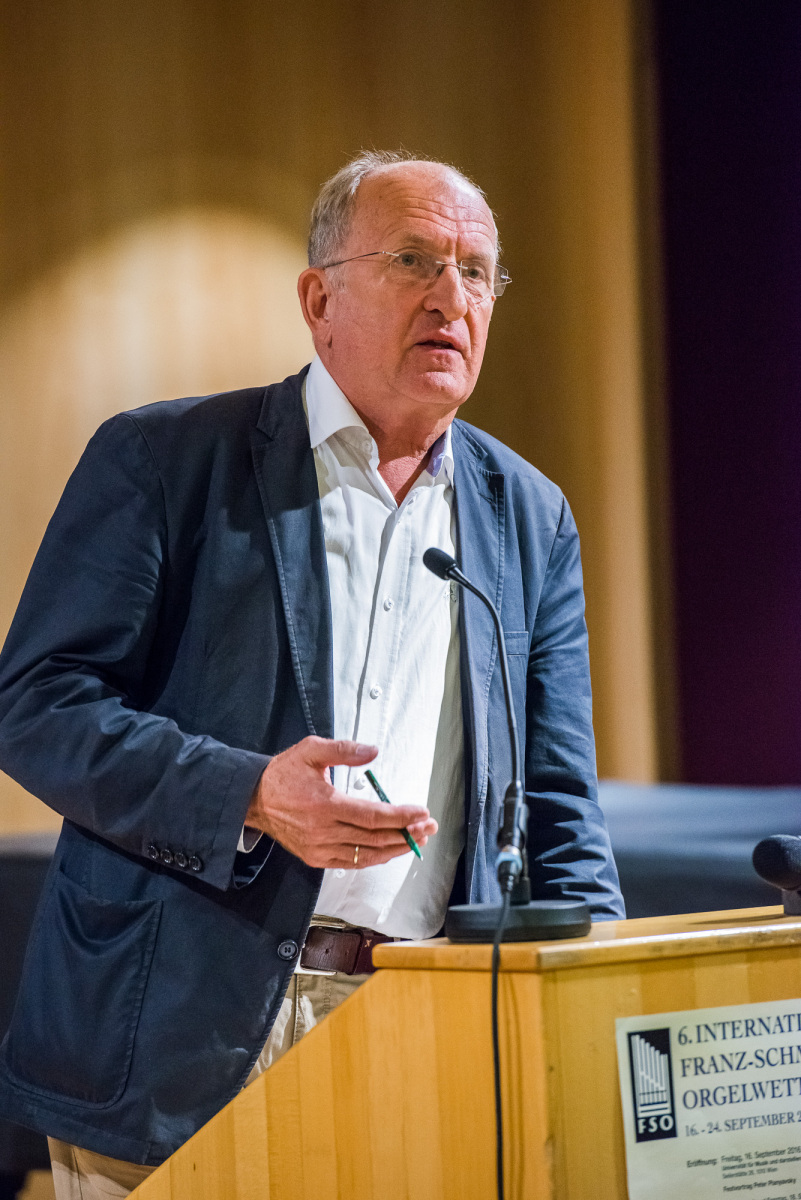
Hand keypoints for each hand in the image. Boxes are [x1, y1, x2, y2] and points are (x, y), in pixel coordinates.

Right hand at [245, 736, 437, 868]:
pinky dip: (374, 858)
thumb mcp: (310, 750)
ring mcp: (319, 848)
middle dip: (407, 832)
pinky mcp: (315, 858)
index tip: (421, 811)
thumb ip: (344, 750)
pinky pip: (351, 863)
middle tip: (429, 826)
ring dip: (396, 848)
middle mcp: (323, 831)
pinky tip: (390, 850)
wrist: (254, 800)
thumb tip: (373, 751)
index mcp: (324, 805)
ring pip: (367, 854)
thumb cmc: (283, 774)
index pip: (372, 816)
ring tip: (418, 839)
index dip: (400, 816)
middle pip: (375, 837)